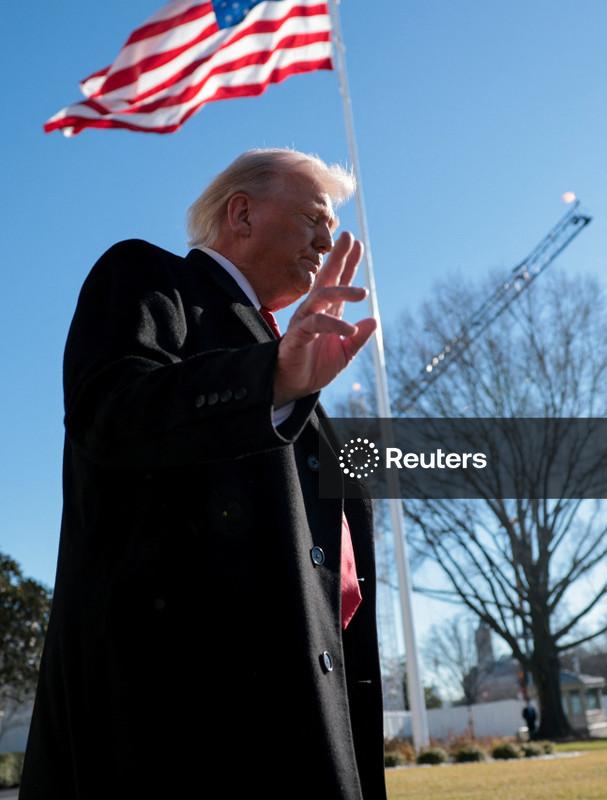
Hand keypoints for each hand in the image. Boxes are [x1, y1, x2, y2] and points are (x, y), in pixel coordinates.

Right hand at [273, 232, 376, 406]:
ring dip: (342, 291)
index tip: (357, 243)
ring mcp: (304, 321)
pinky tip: (351, 329)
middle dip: (338, 258)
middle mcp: (314, 311)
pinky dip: (334, 325)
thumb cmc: (316, 367)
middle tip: (350, 238)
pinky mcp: (297, 335)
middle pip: (326, 278)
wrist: (295, 387)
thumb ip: (359, 338)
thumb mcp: (345, 353)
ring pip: (320, 296)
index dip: (347, 263)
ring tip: (363, 293)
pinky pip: (316, 323)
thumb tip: (373, 320)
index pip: (338, 282)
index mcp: (327, 313)